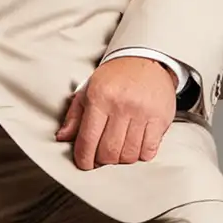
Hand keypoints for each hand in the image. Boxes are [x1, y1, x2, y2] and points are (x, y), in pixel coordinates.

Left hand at [55, 56, 177, 169]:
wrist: (146, 60)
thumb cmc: (116, 77)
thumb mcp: (89, 90)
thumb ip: (74, 116)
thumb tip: (62, 137)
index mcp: (99, 98)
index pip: (88, 139)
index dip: (84, 159)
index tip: (85, 163)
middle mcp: (121, 105)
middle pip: (109, 152)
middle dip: (103, 160)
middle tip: (102, 156)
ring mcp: (142, 112)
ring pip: (129, 154)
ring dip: (122, 159)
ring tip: (120, 149)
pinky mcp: (160, 118)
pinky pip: (149, 150)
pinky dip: (141, 154)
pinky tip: (136, 145)